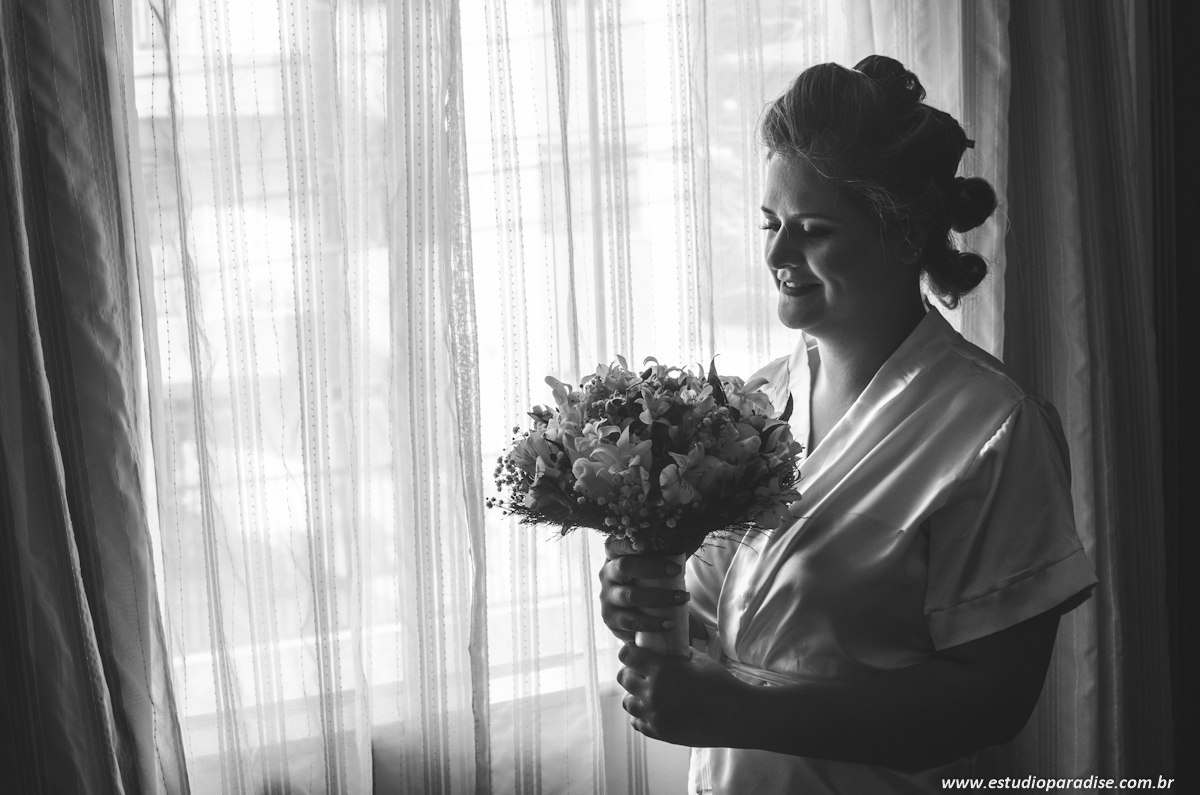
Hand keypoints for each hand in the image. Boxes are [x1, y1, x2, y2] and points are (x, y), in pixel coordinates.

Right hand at [598, 536, 689, 642]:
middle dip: (653, 568)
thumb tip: (686, 539)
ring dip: (660, 597)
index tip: (646, 543)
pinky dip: (653, 623)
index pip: (615, 545)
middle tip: (677, 571)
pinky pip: (632, 621)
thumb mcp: (647, 566)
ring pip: (631, 596)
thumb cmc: (646, 582)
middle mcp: (607, 575)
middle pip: (625, 566)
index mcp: (614, 557)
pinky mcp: (612, 619)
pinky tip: (669, 623)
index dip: (627, 543)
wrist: (634, 615)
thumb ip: (659, 553)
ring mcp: (607, 598)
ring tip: (682, 598)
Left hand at [616, 642, 751, 746]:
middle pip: (623, 678)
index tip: (633, 651)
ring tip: (647, 692)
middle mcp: (653, 694)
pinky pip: (637, 723)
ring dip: (634, 694)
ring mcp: (654, 716)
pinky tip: (653, 709)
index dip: (628, 651)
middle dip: (630, 671)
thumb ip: (677, 654)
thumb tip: (666, 648)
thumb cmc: (720, 684)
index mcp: (662, 671)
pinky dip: (641, 715)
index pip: (628, 655)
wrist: (735, 716)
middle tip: (641, 671)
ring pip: (627, 702)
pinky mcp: (660, 733)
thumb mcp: (698, 659)